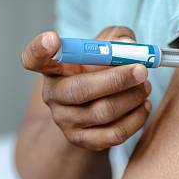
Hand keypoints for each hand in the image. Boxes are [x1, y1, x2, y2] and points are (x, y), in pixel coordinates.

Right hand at [21, 26, 152, 151]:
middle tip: (141, 70)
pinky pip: (114, 134)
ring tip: (145, 85)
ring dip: (132, 97)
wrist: (92, 106)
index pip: (33, 58)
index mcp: (52, 67)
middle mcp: (52, 94)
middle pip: (80, 90)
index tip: (51, 39)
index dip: (39, 49)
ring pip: (103, 112)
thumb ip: (117, 38)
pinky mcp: (82, 140)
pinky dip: (135, 118)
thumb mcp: (105, 45)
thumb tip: (128, 45)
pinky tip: (143, 105)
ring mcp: (65, 120)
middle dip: (116, 79)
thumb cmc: (98, 68)